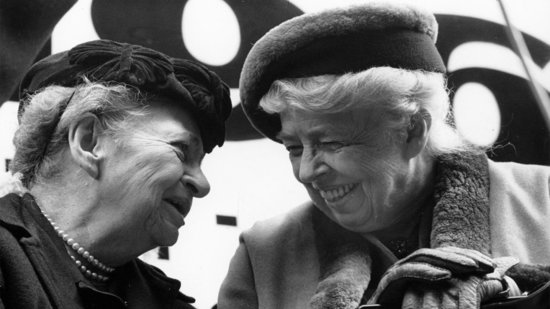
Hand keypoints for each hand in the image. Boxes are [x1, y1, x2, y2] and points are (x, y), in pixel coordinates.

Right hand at [367, 246, 517, 308]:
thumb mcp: (439, 302)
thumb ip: (460, 293)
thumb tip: (495, 287)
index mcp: (422, 268)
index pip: (448, 256)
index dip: (470, 257)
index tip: (491, 266)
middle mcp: (410, 265)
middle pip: (439, 254)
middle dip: (464, 257)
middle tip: (486, 264)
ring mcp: (398, 270)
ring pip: (425, 257)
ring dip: (449, 260)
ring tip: (470, 266)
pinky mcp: (390, 280)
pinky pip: (409, 272)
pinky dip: (427, 272)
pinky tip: (445, 276)